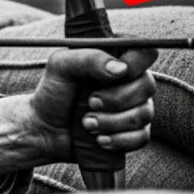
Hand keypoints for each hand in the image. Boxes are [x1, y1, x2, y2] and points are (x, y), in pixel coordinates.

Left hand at [0, 47, 156, 179]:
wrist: (44, 128)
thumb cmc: (53, 92)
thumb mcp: (61, 66)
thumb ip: (89, 58)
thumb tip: (121, 69)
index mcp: (117, 58)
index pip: (145, 52)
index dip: (134, 64)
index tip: (112, 76)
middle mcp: (132, 81)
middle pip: (148, 85)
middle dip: (116, 99)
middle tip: (90, 103)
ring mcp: (136, 107)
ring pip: (144, 114)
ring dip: (113, 122)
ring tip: (86, 124)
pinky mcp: (133, 132)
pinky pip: (142, 138)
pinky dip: (119, 140)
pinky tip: (99, 140)